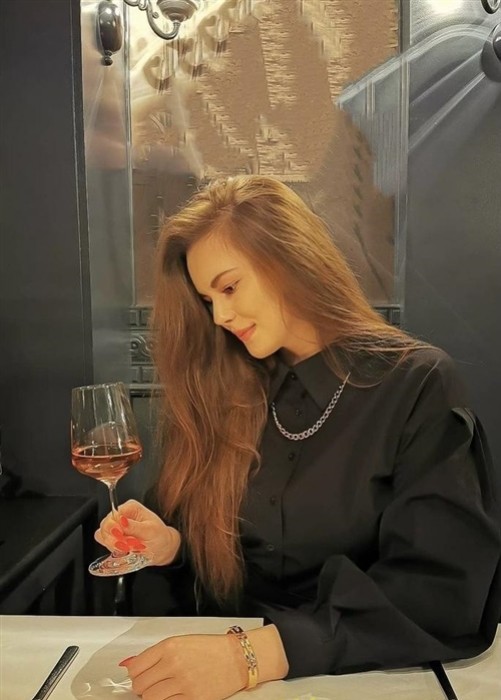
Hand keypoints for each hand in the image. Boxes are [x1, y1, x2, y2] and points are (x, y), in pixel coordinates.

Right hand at [94, 499, 180, 565]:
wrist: (162, 548)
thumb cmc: (159, 536)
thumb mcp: (150, 530)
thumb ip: (134, 526)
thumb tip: (121, 520)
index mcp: (130, 507)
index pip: (112, 516)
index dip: (115, 530)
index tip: (124, 539)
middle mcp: (121, 515)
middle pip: (105, 526)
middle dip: (114, 540)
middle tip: (128, 546)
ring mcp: (116, 526)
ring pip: (102, 535)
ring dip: (114, 545)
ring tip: (130, 548)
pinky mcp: (113, 537)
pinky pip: (105, 543)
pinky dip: (113, 549)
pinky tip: (125, 550)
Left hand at [119, 625, 288, 699]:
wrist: (237, 658)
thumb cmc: (211, 648)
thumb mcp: (181, 642)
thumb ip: (154, 654)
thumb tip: (128, 664)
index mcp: (169, 646)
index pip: (136, 666)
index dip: (135, 673)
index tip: (140, 674)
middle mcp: (173, 663)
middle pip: (140, 685)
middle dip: (143, 686)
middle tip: (153, 682)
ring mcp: (182, 683)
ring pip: (150, 698)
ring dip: (153, 695)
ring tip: (164, 689)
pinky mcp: (192, 699)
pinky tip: (174, 694)